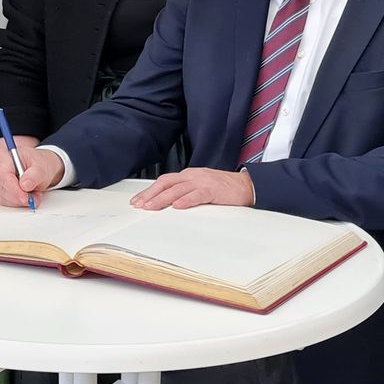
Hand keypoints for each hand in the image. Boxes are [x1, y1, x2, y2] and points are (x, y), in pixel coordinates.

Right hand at [0, 139, 62, 205]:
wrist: (39, 168)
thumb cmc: (39, 163)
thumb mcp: (42, 167)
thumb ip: (34, 176)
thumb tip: (25, 184)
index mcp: (4, 156)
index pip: (3, 175)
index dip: (14, 190)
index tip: (25, 198)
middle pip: (1, 188)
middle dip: (19, 197)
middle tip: (34, 198)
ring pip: (2, 197)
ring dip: (19, 201)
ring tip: (33, 194)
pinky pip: (4, 201)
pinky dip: (17, 202)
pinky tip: (26, 196)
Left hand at [131, 167, 254, 210]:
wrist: (246, 185)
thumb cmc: (224, 189)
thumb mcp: (200, 188)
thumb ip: (185, 193)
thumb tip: (168, 204)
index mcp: (189, 176)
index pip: (164, 182)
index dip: (149, 191)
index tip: (137, 201)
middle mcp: (193, 176)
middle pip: (166, 183)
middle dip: (150, 194)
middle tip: (139, 205)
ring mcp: (202, 182)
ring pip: (178, 189)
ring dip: (162, 199)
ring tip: (151, 207)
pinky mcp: (213, 190)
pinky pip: (197, 195)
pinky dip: (186, 200)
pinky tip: (177, 206)